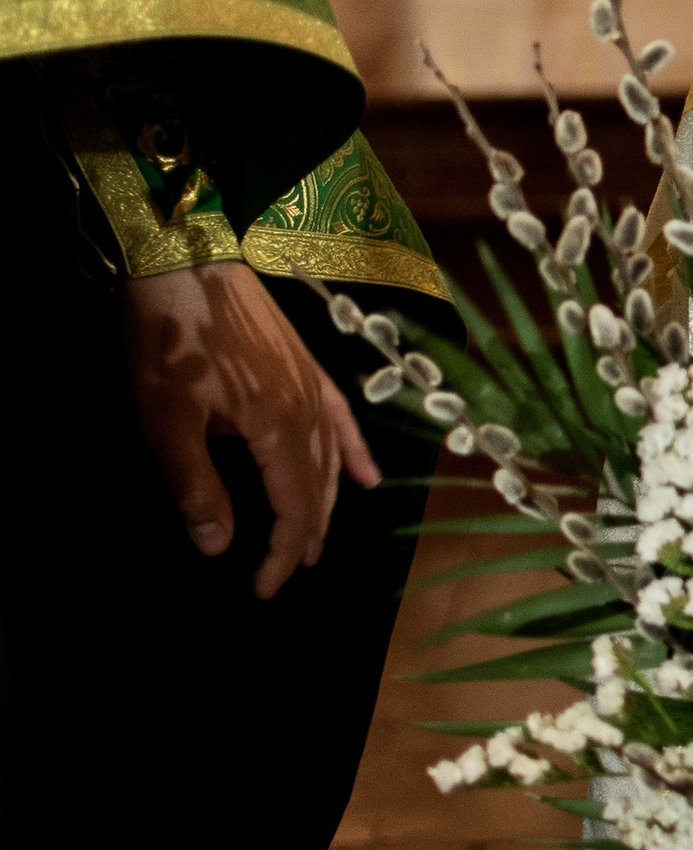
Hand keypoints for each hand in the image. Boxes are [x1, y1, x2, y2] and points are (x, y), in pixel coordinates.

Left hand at [123, 258, 380, 597]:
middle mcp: (306, 411)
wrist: (185, 259)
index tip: (263, 591)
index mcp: (276, 427)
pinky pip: (341, 418)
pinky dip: (355, 451)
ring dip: (327, 504)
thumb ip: (196, 484)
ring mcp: (311, 385)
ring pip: (331, 458)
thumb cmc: (169, 338)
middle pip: (316, 488)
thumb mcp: (167, 418)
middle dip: (304, 536)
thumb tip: (218, 546)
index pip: (292, 508)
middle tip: (288, 573)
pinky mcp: (305, 365)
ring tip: (318, 541)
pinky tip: (367, 476)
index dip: (281, 555)